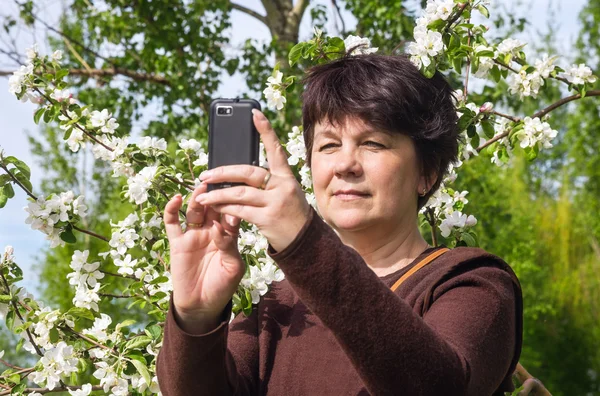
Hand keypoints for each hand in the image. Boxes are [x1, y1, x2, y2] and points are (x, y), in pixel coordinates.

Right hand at [163, 184, 244, 332]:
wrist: (202, 305)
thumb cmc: (222, 286)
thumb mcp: (233, 267)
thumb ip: (229, 245)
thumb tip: (218, 227)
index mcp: (228, 235)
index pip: (231, 214)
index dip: (234, 204)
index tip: (238, 193)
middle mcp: (210, 231)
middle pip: (213, 207)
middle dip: (216, 195)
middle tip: (219, 182)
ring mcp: (193, 235)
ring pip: (194, 211)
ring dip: (197, 198)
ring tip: (202, 188)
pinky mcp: (177, 242)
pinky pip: (172, 222)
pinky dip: (172, 209)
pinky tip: (176, 198)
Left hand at [195, 109, 310, 252]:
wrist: (304, 241)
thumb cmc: (289, 214)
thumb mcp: (284, 193)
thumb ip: (266, 182)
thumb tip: (234, 174)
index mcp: (287, 177)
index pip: (276, 149)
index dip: (265, 130)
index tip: (254, 113)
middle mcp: (282, 186)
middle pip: (247, 171)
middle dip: (223, 172)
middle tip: (205, 174)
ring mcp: (275, 202)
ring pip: (239, 192)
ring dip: (217, 193)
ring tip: (202, 194)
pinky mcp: (267, 219)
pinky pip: (239, 210)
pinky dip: (223, 208)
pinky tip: (214, 208)